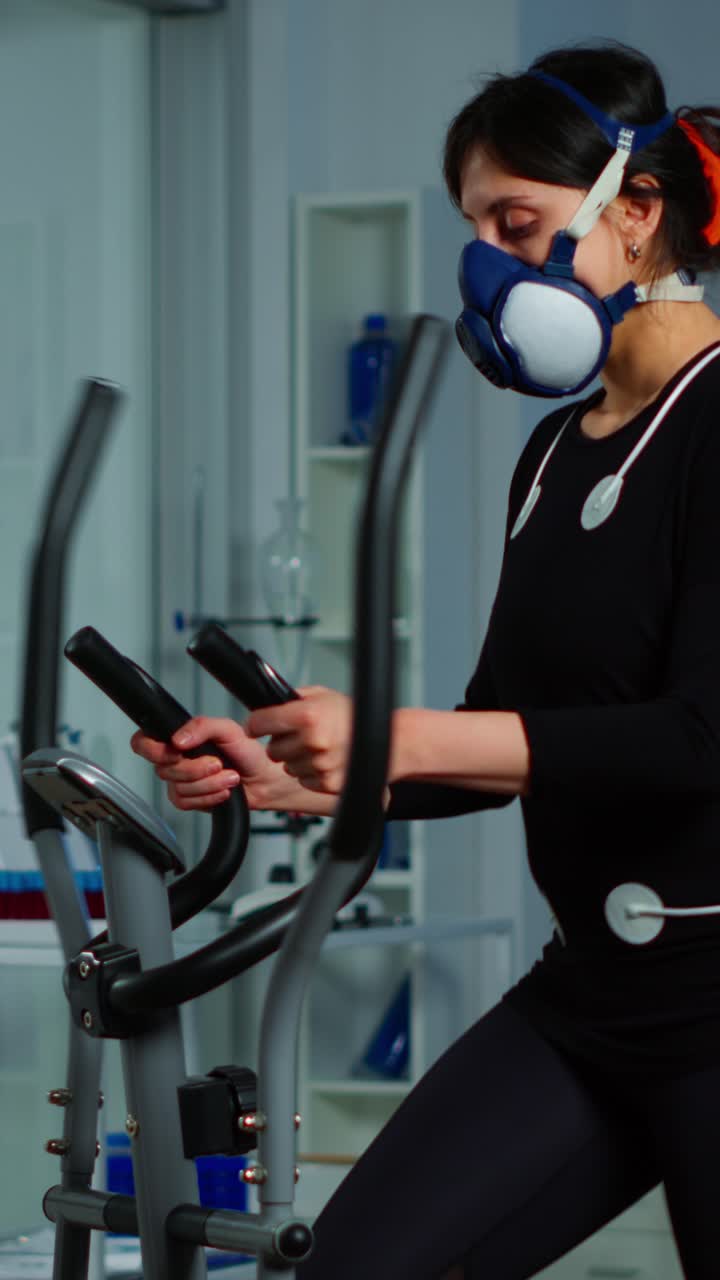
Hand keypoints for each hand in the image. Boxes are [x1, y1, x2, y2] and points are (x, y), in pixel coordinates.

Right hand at [130, 716, 288, 811]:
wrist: (263, 778)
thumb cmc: (247, 751)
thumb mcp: (228, 729)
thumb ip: (202, 727)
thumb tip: (178, 739)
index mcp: (179, 738)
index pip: (143, 742)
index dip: (152, 750)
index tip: (176, 753)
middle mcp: (176, 759)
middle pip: (164, 769)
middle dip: (195, 769)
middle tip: (218, 763)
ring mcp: (181, 781)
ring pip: (177, 788)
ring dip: (208, 784)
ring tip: (229, 776)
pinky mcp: (189, 799)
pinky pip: (185, 803)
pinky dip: (208, 797)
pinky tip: (222, 790)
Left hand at [246, 686, 352, 793]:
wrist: (388, 740)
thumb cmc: (355, 716)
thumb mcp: (322, 695)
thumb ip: (294, 699)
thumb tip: (267, 705)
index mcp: (308, 715)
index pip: (260, 723)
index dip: (256, 724)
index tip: (257, 726)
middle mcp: (312, 741)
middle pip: (272, 750)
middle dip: (282, 743)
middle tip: (300, 736)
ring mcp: (320, 765)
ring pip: (287, 767)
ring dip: (297, 759)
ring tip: (318, 748)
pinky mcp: (327, 783)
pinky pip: (304, 780)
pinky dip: (311, 773)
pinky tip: (326, 761)